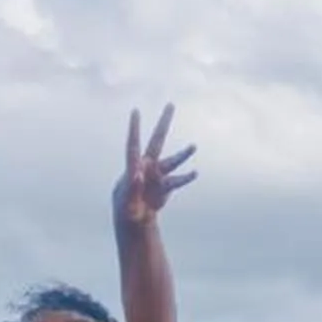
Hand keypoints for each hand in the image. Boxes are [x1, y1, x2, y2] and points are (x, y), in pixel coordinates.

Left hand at [113, 103, 196, 228]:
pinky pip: (178, 180)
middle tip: (171, 104)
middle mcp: (147, 166)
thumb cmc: (127, 209)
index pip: (133, 144)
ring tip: (194, 146)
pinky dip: (186, 177)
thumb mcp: (127, 202)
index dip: (134, 128)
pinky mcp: (166, 184)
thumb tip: (136, 174)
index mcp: (133, 167)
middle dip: (163, 123)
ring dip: (183, 155)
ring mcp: (158, 174)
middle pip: (157, 140)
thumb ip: (131, 188)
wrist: (135, 217)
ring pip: (172, 160)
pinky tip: (194, 173)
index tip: (135, 111)